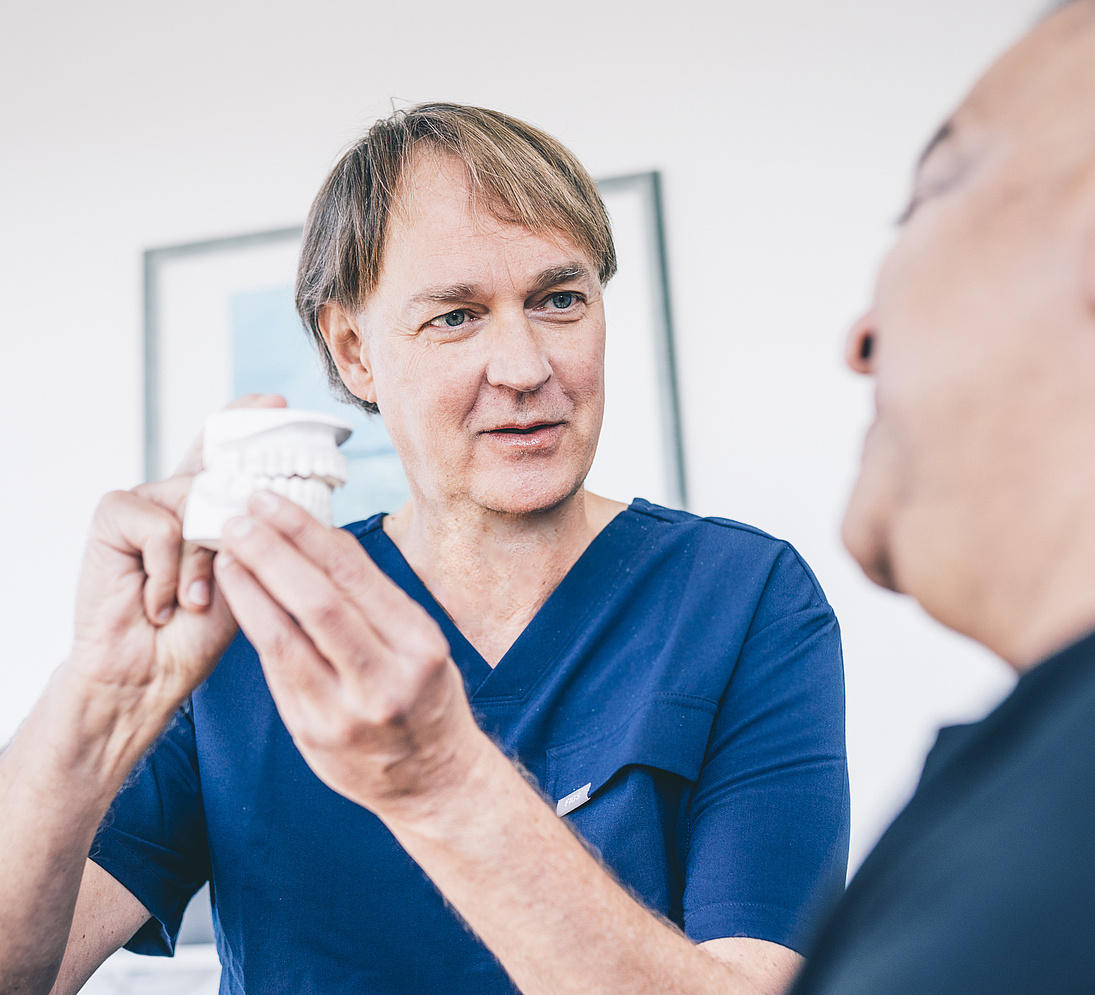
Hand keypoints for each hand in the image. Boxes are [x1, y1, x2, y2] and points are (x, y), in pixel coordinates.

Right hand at [66, 394, 285, 724]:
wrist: (147, 673)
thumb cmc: (200, 630)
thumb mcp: (246, 575)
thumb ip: (259, 534)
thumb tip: (286, 497)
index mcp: (212, 506)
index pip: (229, 450)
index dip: (248, 420)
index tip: (277, 402)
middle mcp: (181, 496)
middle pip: (217, 465)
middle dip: (240, 494)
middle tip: (240, 542)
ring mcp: (146, 500)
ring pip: (197, 502)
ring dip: (201, 562)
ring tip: (192, 602)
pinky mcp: (114, 513)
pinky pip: (161, 525)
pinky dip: (168, 571)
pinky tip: (159, 603)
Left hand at [213, 490, 485, 818]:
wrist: (434, 782)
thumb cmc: (427, 698)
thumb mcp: (423, 644)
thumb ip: (374, 602)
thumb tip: (317, 538)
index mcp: (419, 646)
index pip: (354, 575)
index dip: (305, 532)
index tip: (271, 501)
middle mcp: (384, 680)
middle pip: (316, 602)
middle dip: (271, 552)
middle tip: (237, 517)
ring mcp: (345, 713)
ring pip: (285, 639)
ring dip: (249, 589)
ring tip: (226, 554)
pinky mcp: (313, 735)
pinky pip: (276, 672)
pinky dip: (256, 628)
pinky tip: (239, 600)